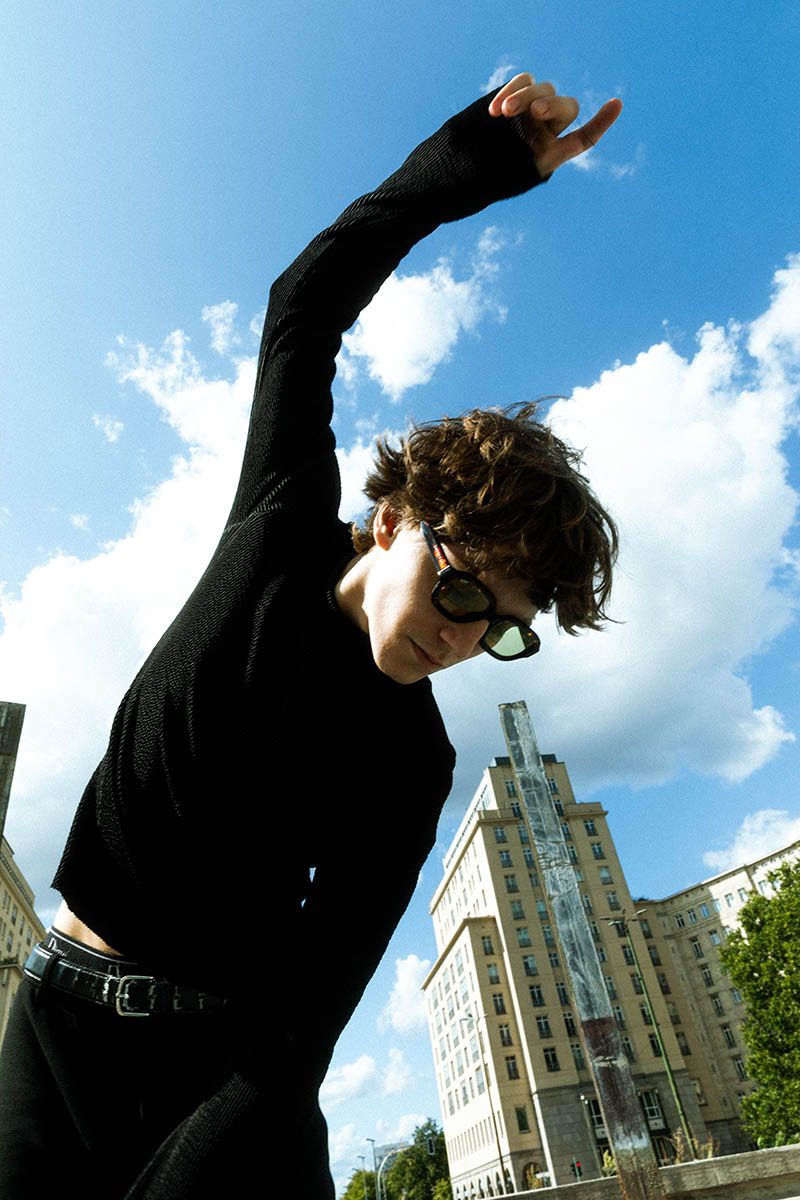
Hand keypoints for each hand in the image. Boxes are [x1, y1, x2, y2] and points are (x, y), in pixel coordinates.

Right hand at [488, 72, 621, 176]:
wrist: (462, 163)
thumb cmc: (487, 176)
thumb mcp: (512, 175)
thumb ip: (532, 158)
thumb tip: (536, 135)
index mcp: (553, 152)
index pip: (584, 138)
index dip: (600, 123)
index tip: (617, 104)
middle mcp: (547, 128)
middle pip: (567, 107)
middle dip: (552, 106)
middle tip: (534, 112)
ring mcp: (531, 110)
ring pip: (545, 89)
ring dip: (526, 97)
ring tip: (504, 112)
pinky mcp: (514, 94)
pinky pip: (524, 80)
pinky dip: (510, 91)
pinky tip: (493, 112)